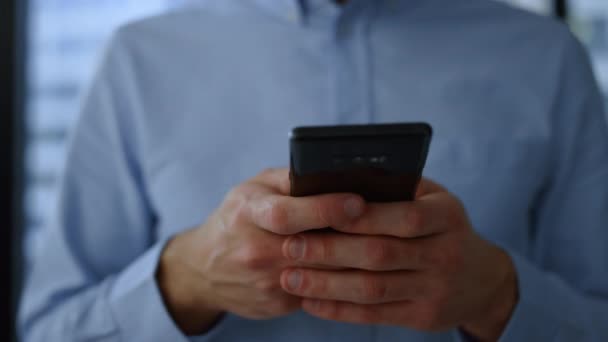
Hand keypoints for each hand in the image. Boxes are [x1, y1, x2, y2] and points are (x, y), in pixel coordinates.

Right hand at [156, 168, 365, 334]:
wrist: (204, 269)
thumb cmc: (236, 219)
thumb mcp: (253, 188)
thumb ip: (288, 179)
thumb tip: (333, 173)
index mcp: (248, 213)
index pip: (288, 212)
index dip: (325, 208)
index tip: (358, 201)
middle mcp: (254, 249)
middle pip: (312, 246)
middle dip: (353, 236)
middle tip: (389, 225)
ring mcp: (265, 282)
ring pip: (322, 274)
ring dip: (355, 261)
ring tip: (386, 245)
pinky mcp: (276, 304)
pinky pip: (318, 292)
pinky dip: (343, 280)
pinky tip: (363, 268)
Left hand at [274, 179, 517, 340]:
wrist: (484, 280)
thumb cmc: (444, 228)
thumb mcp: (435, 200)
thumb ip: (399, 190)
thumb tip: (344, 180)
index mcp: (447, 215)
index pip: (402, 216)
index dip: (361, 217)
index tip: (319, 213)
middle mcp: (446, 254)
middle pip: (380, 254)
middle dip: (330, 251)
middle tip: (291, 246)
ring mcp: (436, 289)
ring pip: (373, 289)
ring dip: (327, 285)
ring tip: (290, 278)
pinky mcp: (424, 317)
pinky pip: (374, 315)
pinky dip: (339, 310)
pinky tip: (311, 303)